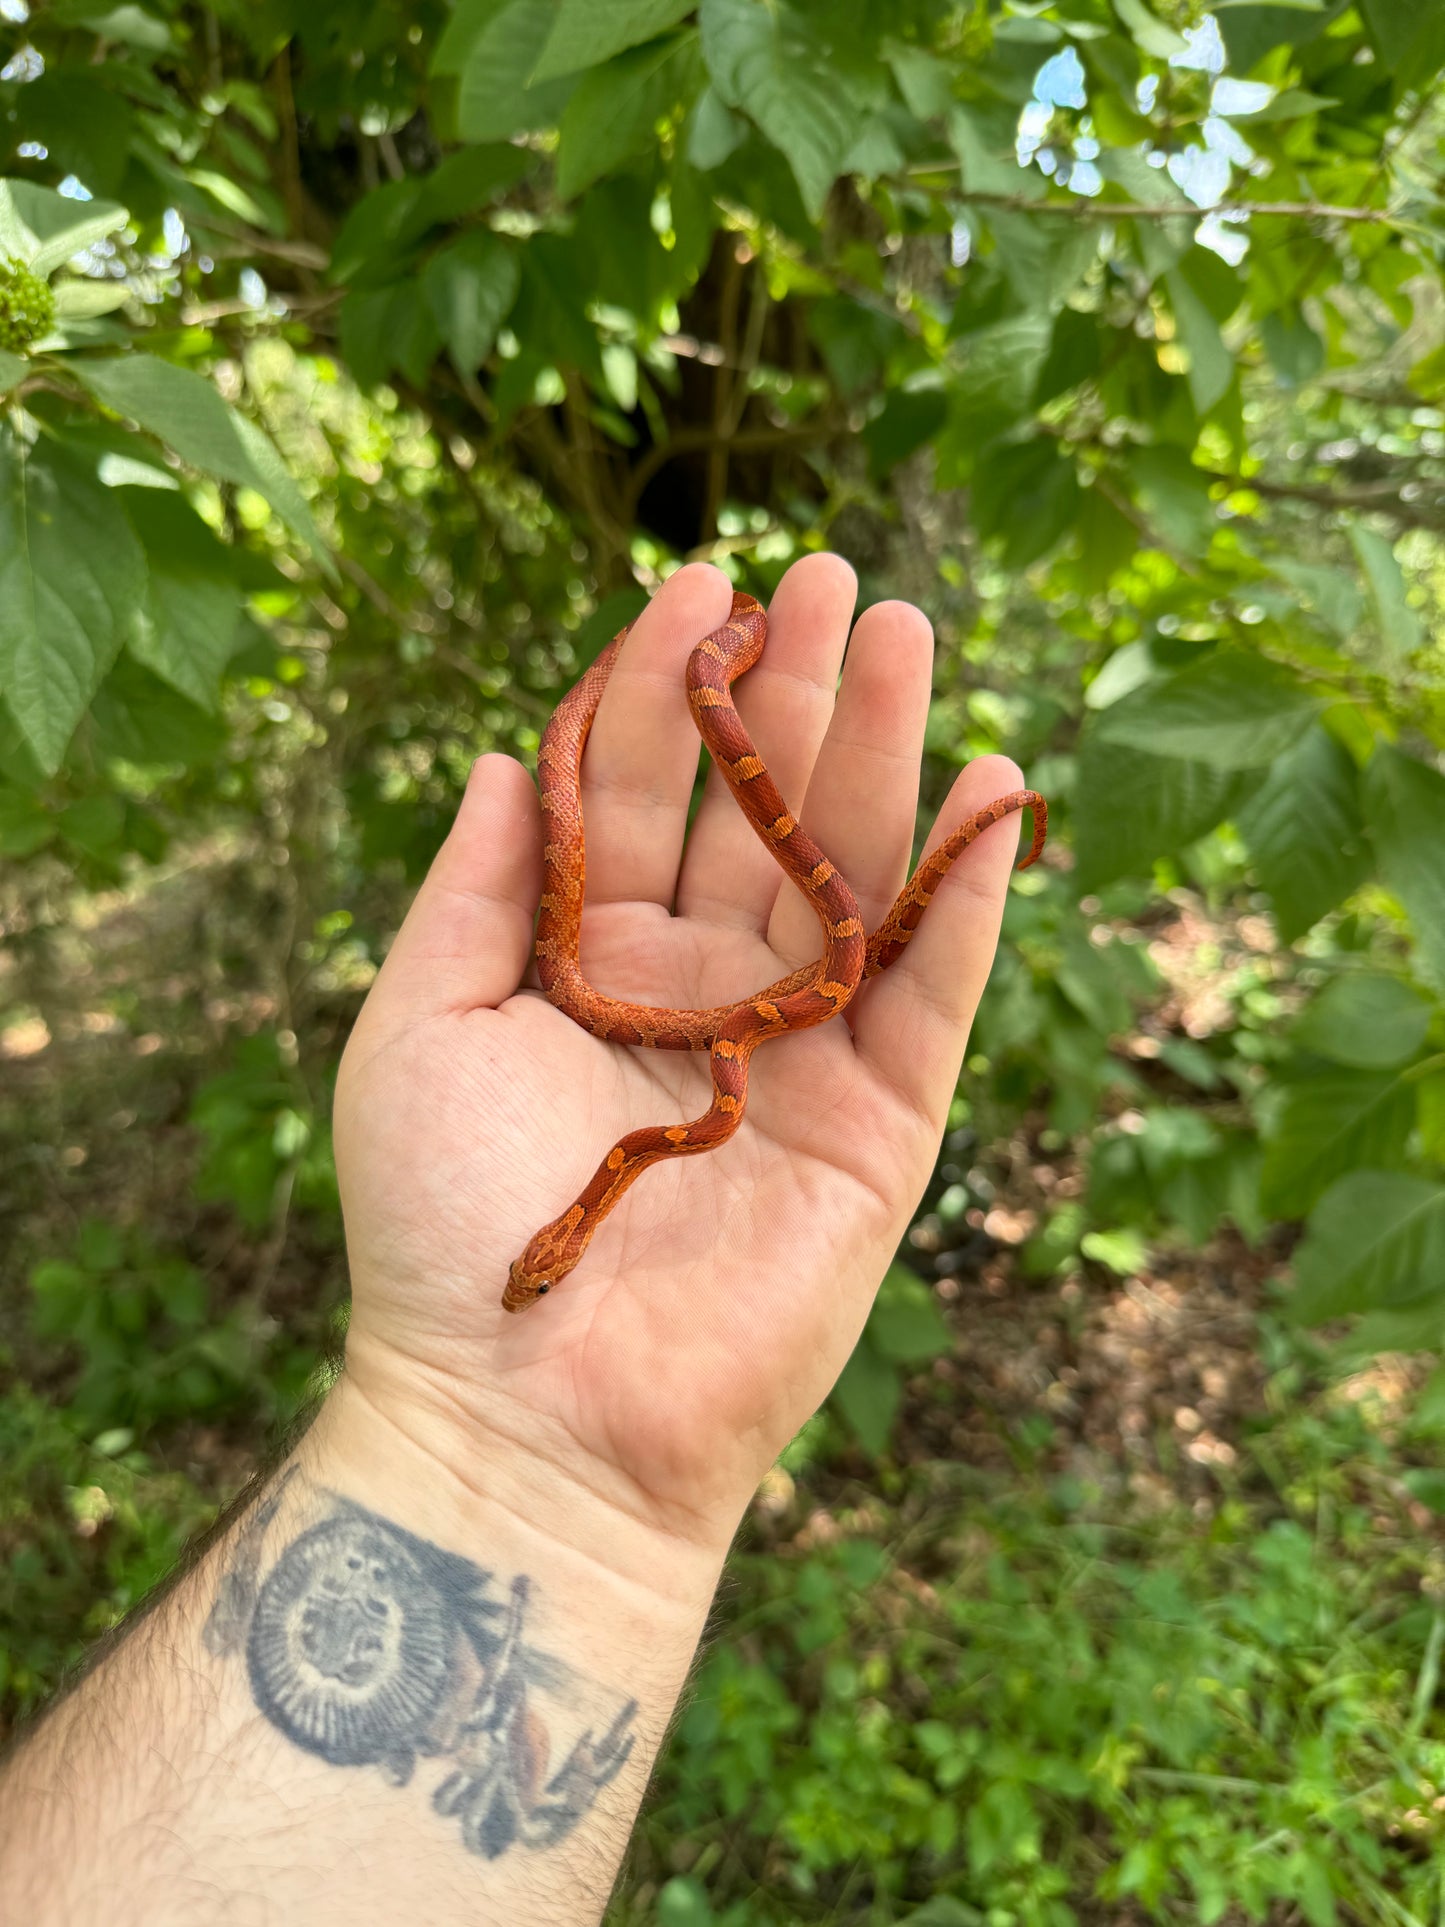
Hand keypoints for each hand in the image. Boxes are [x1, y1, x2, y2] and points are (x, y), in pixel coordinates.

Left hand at [333, 555, 1024, 1569]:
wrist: (529, 1409)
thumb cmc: (445, 1221)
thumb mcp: (420, 1024)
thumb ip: (475, 889)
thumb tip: (507, 754)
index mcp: (594, 965)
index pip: (646, 798)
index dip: (669, 689)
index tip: (697, 581)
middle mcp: (704, 993)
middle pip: (762, 816)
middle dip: (796, 694)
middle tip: (830, 572)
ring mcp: (801, 1054)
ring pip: (854, 875)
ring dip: (886, 754)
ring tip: (904, 629)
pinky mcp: (881, 1124)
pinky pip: (936, 989)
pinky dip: (970, 894)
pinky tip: (989, 790)